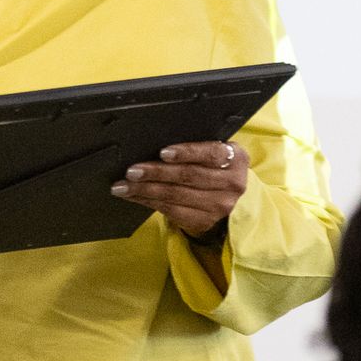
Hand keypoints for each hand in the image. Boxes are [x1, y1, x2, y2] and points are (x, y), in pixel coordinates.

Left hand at [111, 141, 247, 237]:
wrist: (223, 196)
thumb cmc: (211, 165)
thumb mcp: (213, 151)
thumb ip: (195, 146)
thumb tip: (154, 140)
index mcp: (237, 158)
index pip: (210, 153)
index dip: (186, 152)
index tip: (162, 152)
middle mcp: (233, 183)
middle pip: (189, 176)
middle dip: (156, 172)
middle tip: (132, 170)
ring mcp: (220, 205)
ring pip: (176, 195)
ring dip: (145, 190)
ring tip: (124, 185)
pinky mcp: (204, 220)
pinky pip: (171, 210)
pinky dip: (147, 201)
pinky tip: (133, 195)